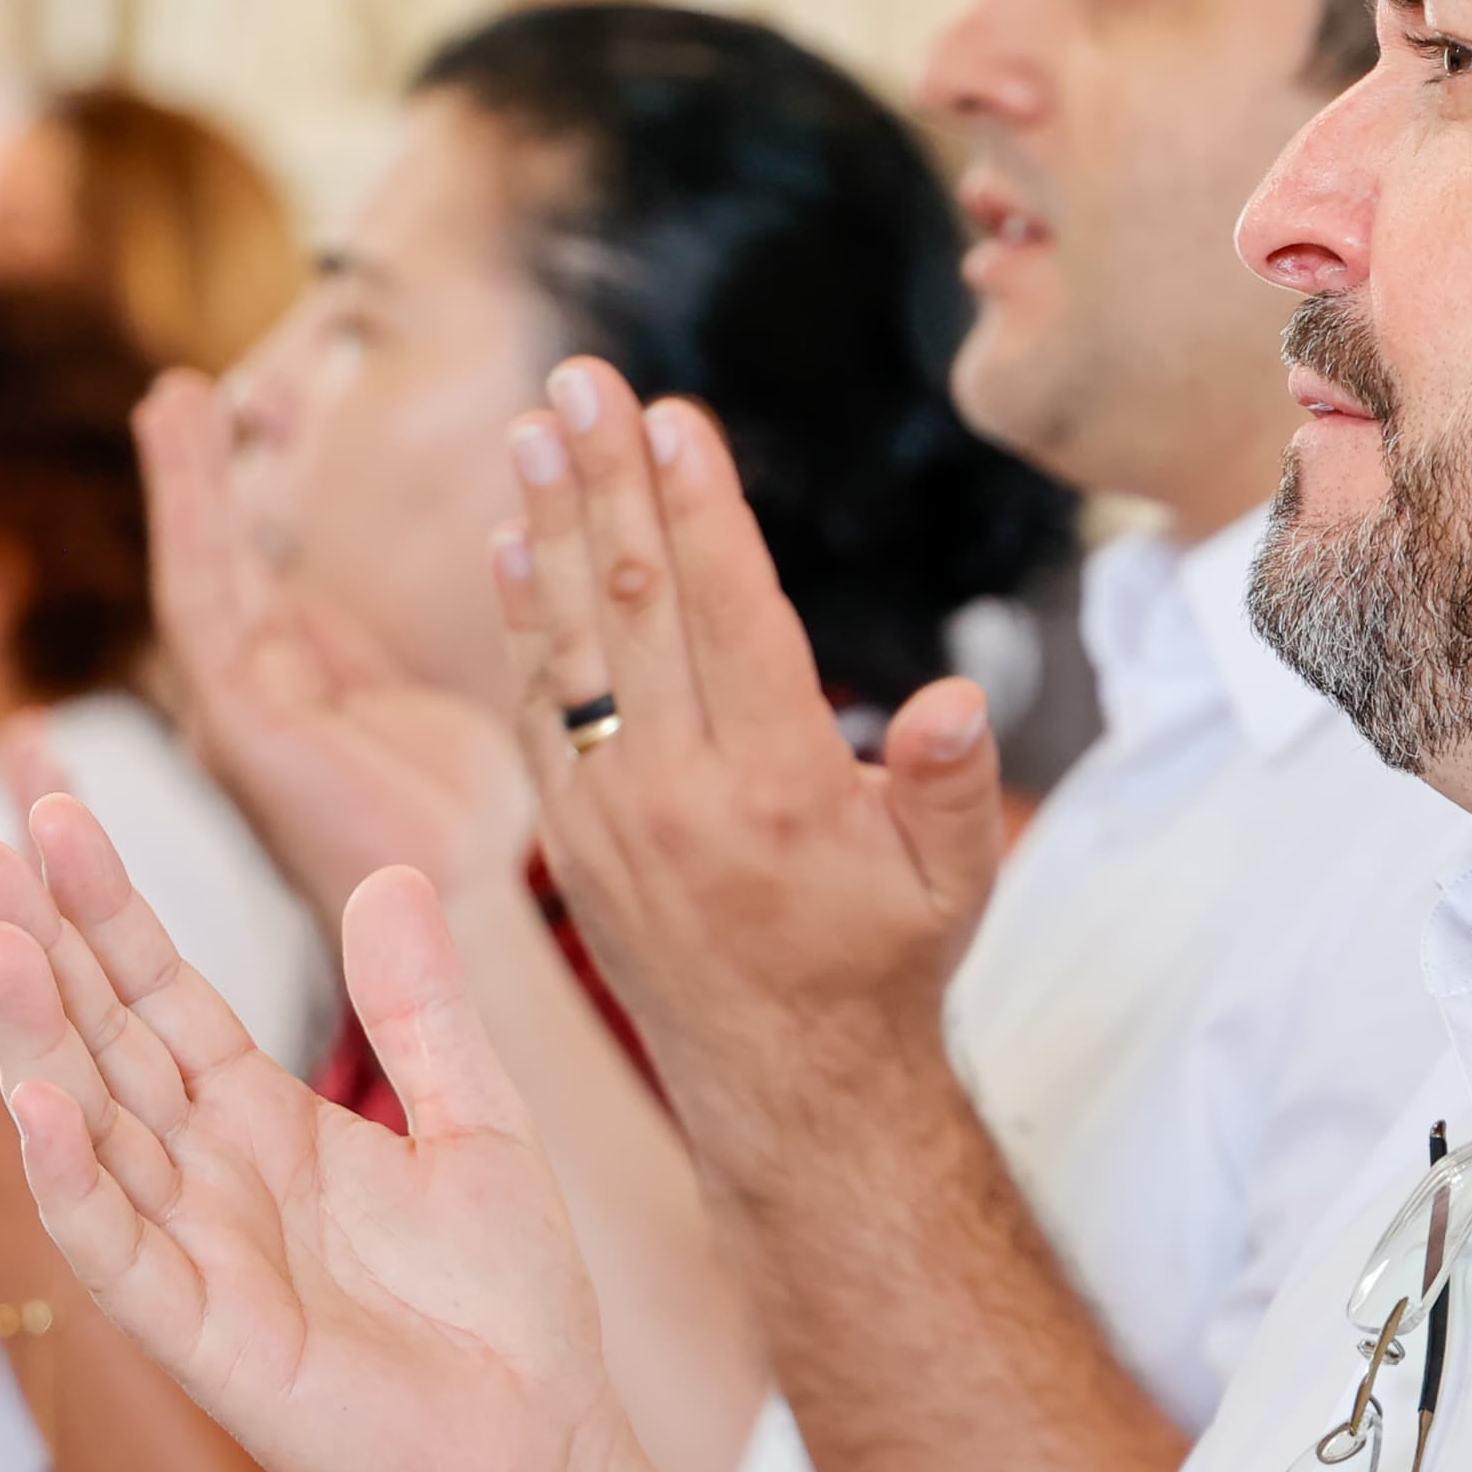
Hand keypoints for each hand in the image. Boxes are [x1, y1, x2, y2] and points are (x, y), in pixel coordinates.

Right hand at [0, 791, 620, 1471]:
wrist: (543, 1454)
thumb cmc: (509, 1310)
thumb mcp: (481, 1122)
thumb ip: (424, 1007)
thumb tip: (390, 873)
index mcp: (264, 1121)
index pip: (159, 990)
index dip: (106, 903)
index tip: (54, 804)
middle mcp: (209, 1175)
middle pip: (101, 1037)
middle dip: (38, 943)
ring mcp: (195, 1252)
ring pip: (86, 1125)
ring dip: (34, 1037)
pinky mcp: (202, 1334)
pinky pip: (117, 1246)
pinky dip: (72, 1175)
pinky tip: (37, 1100)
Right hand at [140, 369, 535, 916]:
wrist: (458, 902)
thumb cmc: (448, 824)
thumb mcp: (409, 712)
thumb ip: (349, 658)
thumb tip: (299, 597)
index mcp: (284, 694)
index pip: (250, 579)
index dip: (237, 503)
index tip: (251, 418)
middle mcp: (243, 699)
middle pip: (212, 567)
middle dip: (196, 480)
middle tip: (180, 394)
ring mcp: (231, 710)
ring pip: (197, 570)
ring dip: (183, 481)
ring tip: (172, 397)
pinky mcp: (235, 718)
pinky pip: (202, 596)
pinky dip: (189, 513)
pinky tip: (181, 448)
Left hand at [492, 358, 1001, 1165]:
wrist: (788, 1090)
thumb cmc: (885, 967)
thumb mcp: (952, 883)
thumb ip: (952, 786)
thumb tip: (958, 703)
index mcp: (777, 786)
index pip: (726, 611)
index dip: (696, 503)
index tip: (671, 413)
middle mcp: (678, 792)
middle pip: (635, 600)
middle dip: (608, 478)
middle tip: (579, 380)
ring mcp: (610, 815)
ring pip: (575, 640)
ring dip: (552, 524)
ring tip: (534, 431)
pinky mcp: (572, 837)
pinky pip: (541, 703)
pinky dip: (525, 617)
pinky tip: (513, 542)